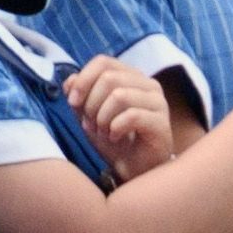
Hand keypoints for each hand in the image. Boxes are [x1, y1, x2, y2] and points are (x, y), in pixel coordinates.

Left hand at [65, 58, 173, 182]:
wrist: (134, 169)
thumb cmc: (114, 140)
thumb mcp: (88, 113)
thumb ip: (78, 94)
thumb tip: (70, 81)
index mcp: (131, 77)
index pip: (104, 62)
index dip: (84, 79)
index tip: (73, 102)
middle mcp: (149, 85)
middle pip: (110, 78)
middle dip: (92, 103)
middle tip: (90, 123)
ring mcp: (159, 103)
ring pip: (120, 96)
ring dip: (103, 117)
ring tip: (102, 131)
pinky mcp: (162, 123)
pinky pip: (132, 116)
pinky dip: (115, 128)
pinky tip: (114, 138)